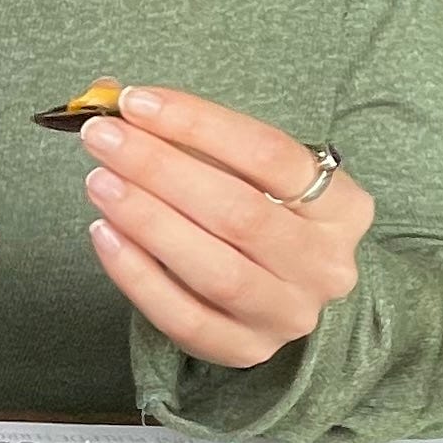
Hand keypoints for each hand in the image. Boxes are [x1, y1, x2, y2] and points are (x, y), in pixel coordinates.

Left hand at [80, 85, 373, 368]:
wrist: (285, 289)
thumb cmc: (262, 212)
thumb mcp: (245, 168)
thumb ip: (187, 132)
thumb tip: (107, 93)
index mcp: (343, 206)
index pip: (270, 154)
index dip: (199, 123)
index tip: (137, 102)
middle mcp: (325, 263)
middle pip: (240, 213)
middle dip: (161, 169)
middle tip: (103, 138)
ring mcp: (288, 313)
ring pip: (216, 270)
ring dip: (148, 221)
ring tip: (100, 182)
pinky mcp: (246, 349)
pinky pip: (184, 317)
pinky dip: (138, 275)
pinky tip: (104, 234)